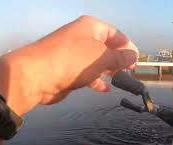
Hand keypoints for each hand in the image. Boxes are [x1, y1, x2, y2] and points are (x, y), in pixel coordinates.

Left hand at [0, 15, 138, 114]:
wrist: (36, 76)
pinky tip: (104, 88)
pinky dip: (96, 80)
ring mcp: (72, 54)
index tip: (136, 60)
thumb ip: (121, 57)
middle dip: (118, 59)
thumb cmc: (72, 60)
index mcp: (90, 27)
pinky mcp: (67, 70)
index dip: (128, 46)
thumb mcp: (102, 57)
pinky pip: (86, 74)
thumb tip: (134, 56)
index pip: (115, 34)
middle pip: (106, 47)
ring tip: (119, 78)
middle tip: (129, 70)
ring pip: (96, 61)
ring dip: (108, 70)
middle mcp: (81, 38)